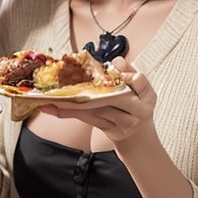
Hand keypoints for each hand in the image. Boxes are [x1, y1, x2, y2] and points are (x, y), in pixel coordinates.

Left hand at [37, 59, 157, 151]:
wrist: (139, 137)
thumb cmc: (135, 105)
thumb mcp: (139, 88)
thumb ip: (127, 71)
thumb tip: (114, 61)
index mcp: (147, 96)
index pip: (139, 81)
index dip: (126, 74)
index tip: (112, 67)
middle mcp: (138, 111)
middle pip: (112, 98)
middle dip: (89, 90)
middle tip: (65, 84)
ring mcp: (124, 124)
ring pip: (95, 110)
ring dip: (71, 103)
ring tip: (51, 98)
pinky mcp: (110, 130)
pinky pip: (88, 119)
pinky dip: (70, 113)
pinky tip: (54, 109)